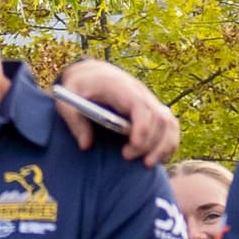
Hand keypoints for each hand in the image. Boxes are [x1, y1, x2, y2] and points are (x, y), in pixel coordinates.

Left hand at [55, 59, 178, 163]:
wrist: (93, 74)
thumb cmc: (79, 87)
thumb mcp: (67, 99)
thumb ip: (74, 121)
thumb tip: (86, 145)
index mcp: (120, 87)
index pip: (140, 105)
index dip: (141, 127)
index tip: (130, 147)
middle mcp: (140, 93)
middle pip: (158, 118)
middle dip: (147, 143)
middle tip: (126, 156)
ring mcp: (150, 102)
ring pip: (169, 124)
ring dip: (162, 146)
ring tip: (146, 164)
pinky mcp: (154, 111)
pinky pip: (171, 128)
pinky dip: (168, 144)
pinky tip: (156, 158)